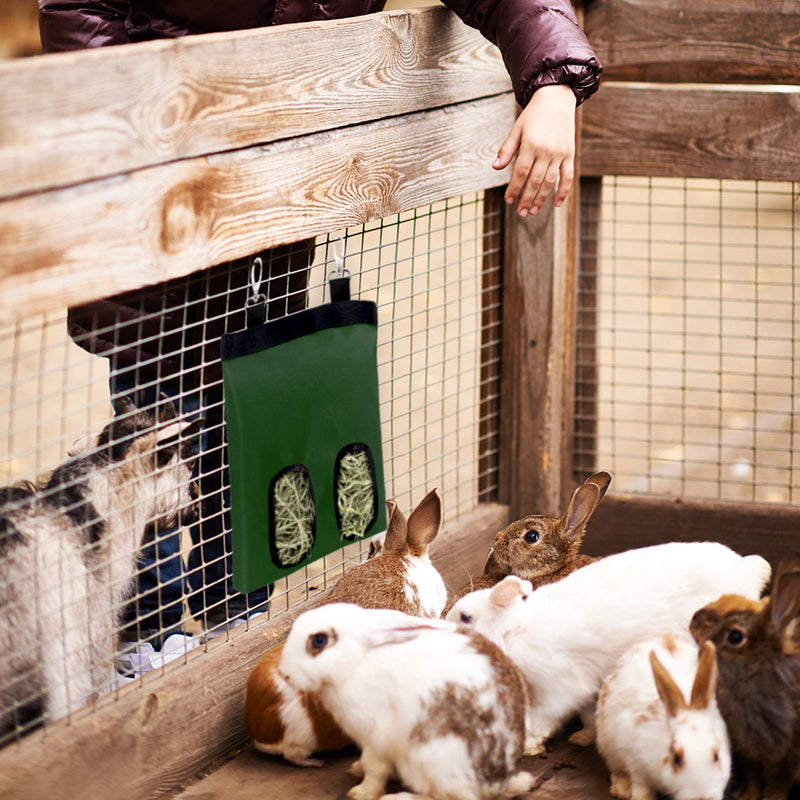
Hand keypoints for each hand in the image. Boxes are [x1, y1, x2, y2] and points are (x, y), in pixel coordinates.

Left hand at [493, 83, 576, 216]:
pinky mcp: (570, 153)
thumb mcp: (517, 129)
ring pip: (550, 182)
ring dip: (541, 199)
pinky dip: (563, 191)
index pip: (520, 172)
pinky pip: (567, 176)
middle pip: (535, 181)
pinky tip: (556, 203)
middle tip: (521, 213)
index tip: (509, 201)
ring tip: (532, 211)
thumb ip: (507, 150)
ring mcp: (559, 153)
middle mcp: (546, 150)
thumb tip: (495, 167)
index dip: (514, 188)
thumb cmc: (533, 115)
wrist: (557, 97)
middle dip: (526, 199)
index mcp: (530, 144)